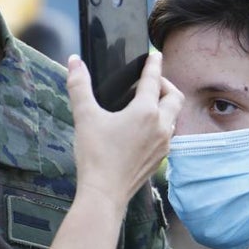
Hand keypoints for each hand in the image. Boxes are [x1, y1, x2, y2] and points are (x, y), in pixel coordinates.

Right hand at [68, 51, 181, 208]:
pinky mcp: (160, 158)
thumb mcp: (84, 116)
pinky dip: (162, 123)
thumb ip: (79, 85)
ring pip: (173, 117)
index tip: (156, 55)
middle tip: (151, 81)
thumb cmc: (95, 154)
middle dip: (165, 85)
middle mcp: (160, 126)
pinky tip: (145, 128)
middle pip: (174, 97)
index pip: (153, 80)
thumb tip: (74, 61)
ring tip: (148, 103)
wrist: (104, 193)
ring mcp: (163, 144)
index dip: (153, 65)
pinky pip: (168, 134)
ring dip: (165, 105)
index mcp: (145, 111)